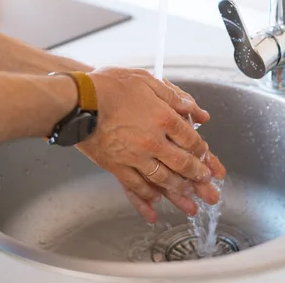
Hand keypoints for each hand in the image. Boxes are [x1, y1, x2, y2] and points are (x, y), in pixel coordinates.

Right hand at [75, 67, 225, 222]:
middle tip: (208, 186)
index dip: (203, 151)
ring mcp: (134, 157)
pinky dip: (147, 198)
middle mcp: (152, 141)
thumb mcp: (146, 80)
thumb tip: (196, 110)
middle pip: (182, 164)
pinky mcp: (116, 166)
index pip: (192, 139)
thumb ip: (174, 96)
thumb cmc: (109, 86)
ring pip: (163, 179)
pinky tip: (156, 205)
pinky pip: (135, 186)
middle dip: (198, 177)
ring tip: (190, 201)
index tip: (207, 157)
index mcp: (163, 118)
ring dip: (179, 192)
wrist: (77, 100)